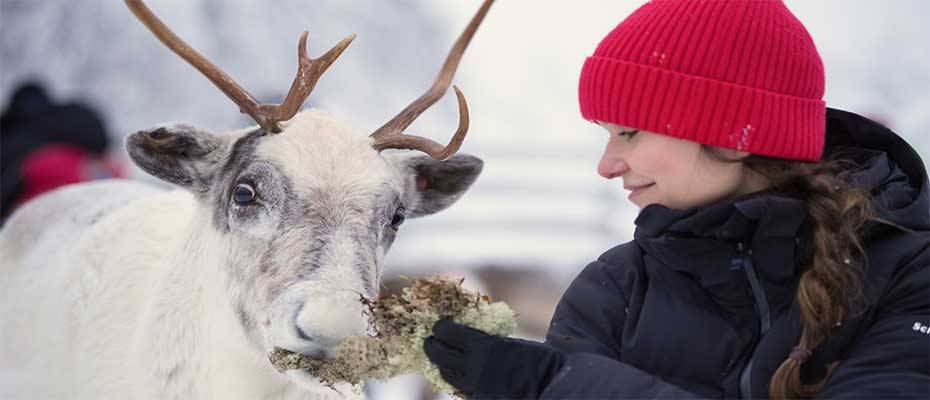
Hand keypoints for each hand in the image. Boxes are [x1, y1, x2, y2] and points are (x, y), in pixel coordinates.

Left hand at [423, 319, 565, 398]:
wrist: (551, 387)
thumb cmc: (541, 361)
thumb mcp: (514, 344)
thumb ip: (491, 342)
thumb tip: (478, 338)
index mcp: (483, 347)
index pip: (450, 334)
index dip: (441, 328)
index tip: (439, 325)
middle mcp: (474, 367)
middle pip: (441, 356)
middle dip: (432, 346)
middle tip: (430, 341)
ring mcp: (477, 387)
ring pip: (447, 376)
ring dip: (441, 365)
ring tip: (441, 360)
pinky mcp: (481, 399)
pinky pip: (462, 390)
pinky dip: (457, 382)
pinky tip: (459, 377)